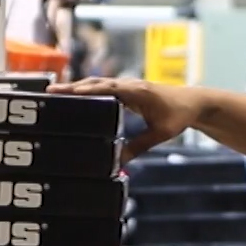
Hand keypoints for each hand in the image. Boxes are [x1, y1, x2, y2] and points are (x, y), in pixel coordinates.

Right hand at [51, 77, 199, 161]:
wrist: (194, 102)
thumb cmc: (179, 115)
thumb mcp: (160, 134)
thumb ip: (139, 146)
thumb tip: (118, 161)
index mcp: (136, 91)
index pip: (106, 88)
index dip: (85, 90)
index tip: (65, 92)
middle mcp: (130, 84)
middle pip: (96, 83)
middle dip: (73, 87)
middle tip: (51, 92)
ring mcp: (128, 85)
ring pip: (99, 83)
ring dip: (79, 87)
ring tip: (56, 93)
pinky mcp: (128, 90)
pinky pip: (105, 87)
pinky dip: (89, 90)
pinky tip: (77, 96)